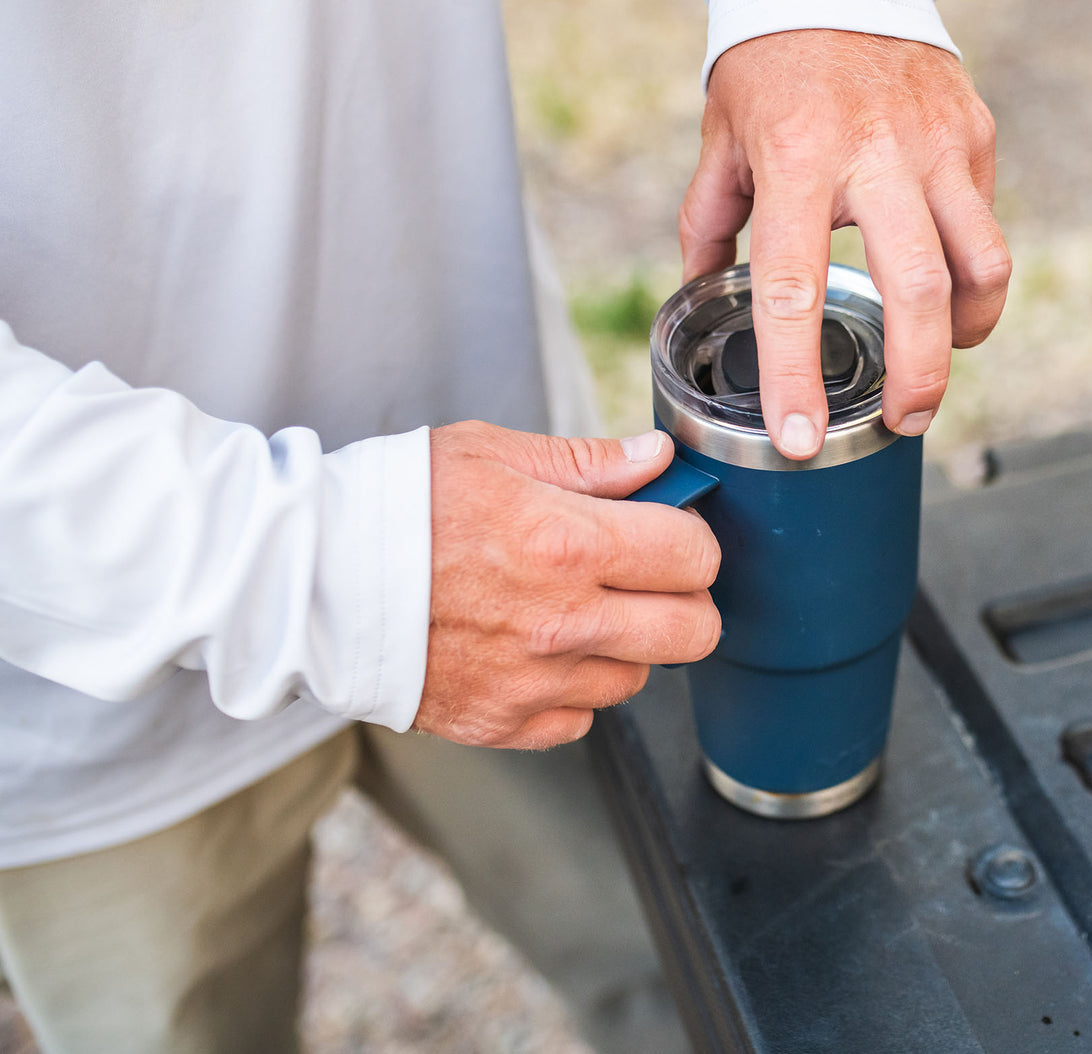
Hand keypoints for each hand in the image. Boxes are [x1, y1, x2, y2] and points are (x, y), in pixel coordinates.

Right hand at [418, 422, 720, 749]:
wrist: (313, 580)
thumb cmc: (398, 506)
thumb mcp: (492, 454)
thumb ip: (588, 462)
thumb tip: (657, 460)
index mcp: (566, 542)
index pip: (693, 554)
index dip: (692, 538)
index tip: (669, 530)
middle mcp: (562, 622)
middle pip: (694, 632)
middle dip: (686, 600)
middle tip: (648, 577)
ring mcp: (534, 681)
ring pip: (638, 678)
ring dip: (625, 645)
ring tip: (575, 609)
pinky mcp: (502, 722)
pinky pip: (580, 720)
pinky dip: (573, 689)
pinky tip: (537, 651)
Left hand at [679, 29, 1010, 457]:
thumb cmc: (766, 68)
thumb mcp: (720, 144)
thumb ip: (709, 225)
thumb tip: (698, 296)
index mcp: (797, 162)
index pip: (791, 288)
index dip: (794, 374)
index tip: (800, 438)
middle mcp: (876, 154)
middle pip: (917, 289)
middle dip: (915, 376)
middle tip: (901, 426)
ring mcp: (938, 143)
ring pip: (979, 263)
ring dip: (964, 336)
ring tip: (933, 374)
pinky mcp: (975, 135)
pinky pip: (985, 226)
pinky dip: (973, 280)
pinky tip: (946, 302)